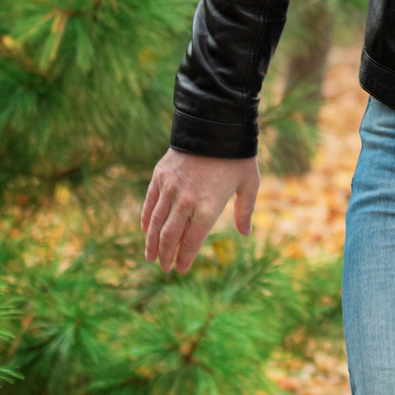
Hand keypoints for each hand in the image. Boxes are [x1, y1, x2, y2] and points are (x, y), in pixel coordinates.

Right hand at [140, 148, 259, 272]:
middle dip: (166, 256)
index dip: (184, 259)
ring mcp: (170, 189)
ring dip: (151, 243)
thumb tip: (246, 232)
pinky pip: (150, 203)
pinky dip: (146, 219)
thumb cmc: (237, 156)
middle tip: (165, 268)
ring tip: (150, 257)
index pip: (191, 242)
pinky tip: (145, 230)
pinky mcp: (160, 176)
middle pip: (170, 238)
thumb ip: (245, 210)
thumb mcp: (249, 184)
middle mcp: (185, 202)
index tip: (181, 269)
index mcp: (207, 208)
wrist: (216, 125)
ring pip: (156, 224)